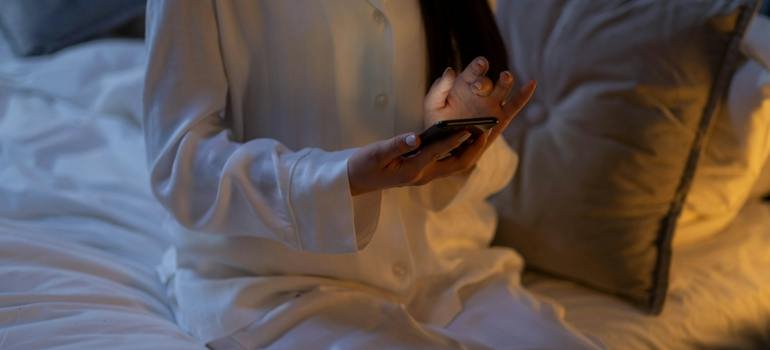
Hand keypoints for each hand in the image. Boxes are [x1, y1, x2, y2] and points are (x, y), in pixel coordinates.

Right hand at [348, 130, 483, 195]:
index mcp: (412, 169)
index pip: (438, 152)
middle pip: (457, 165)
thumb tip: (416, 136)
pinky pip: (449, 163)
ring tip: (483, 132)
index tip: (470, 128)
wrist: (356, 181)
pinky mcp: (424, 172)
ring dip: (471, 150)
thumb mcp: (376, 153)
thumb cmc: (364, 165)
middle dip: (474, 149)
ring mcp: (425, 175)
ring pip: (456, 165)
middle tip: (486, 131)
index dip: (455, 139)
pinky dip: (461, 151)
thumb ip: (397, 145)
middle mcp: (423, 175)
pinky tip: (467, 137)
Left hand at [424, 56, 535, 152]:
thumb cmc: (437, 122)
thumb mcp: (432, 104)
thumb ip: (439, 87)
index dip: (478, 66)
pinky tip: (532, 83)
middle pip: (487, 81)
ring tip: (505, 77)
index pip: (473, 70)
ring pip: (502, 89)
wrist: (444, 145)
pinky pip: (515, 105)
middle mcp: (480, 91)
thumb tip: (450, 70)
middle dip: (484, 82)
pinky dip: (524, 95)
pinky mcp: (500, 118)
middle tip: (478, 86)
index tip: (480, 64)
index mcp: (464, 83)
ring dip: (505, 82)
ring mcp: (492, 104)